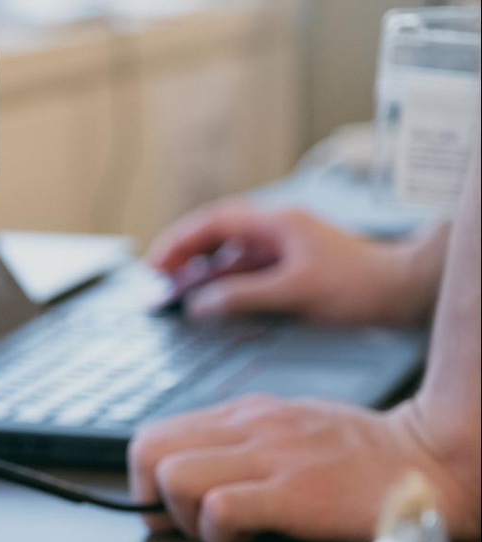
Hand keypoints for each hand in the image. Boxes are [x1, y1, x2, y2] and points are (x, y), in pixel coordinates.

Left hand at [127, 395, 479, 541]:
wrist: (430, 459)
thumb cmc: (361, 452)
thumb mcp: (286, 425)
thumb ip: (238, 440)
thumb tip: (191, 466)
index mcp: (243, 412)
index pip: (153, 434)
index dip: (146, 479)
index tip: (168, 505)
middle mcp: (248, 425)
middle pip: (146, 450)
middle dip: (152, 496)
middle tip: (187, 520)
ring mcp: (270, 456)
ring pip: (174, 477)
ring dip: (185, 516)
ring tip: (223, 526)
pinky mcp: (293, 492)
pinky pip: (218, 507)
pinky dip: (219, 532)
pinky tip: (250, 534)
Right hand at [146, 200, 436, 325]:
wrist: (402, 291)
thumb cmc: (358, 285)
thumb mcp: (295, 290)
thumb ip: (244, 295)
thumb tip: (200, 303)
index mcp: (276, 223)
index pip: (214, 222)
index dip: (179, 240)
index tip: (155, 262)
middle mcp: (275, 230)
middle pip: (215, 234)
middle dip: (182, 254)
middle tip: (156, 278)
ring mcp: (281, 247)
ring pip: (227, 254)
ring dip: (199, 270)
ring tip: (172, 290)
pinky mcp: (288, 266)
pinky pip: (243, 270)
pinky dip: (220, 282)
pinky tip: (206, 298)